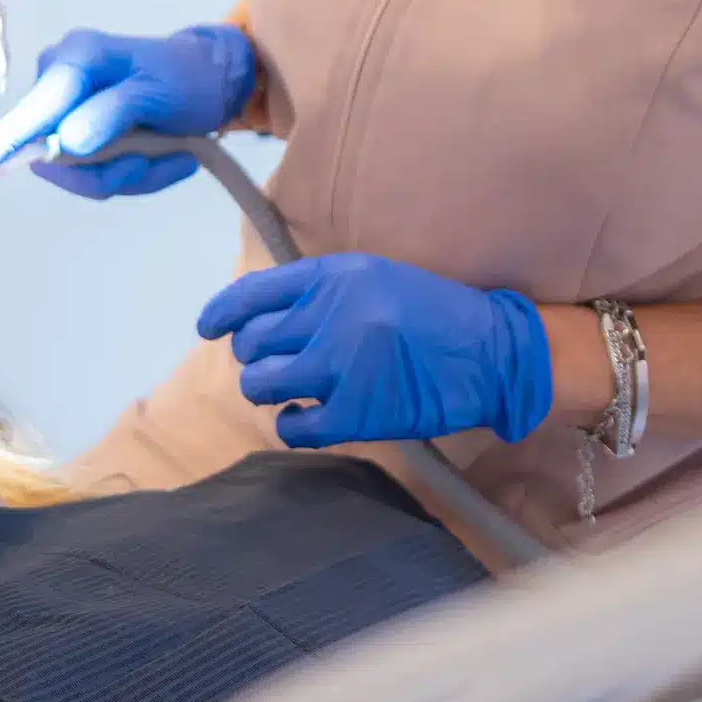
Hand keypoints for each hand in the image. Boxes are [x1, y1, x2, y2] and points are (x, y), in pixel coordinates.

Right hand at [0, 25, 256, 195]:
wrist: (212, 80)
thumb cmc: (188, 78)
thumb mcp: (157, 93)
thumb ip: (110, 115)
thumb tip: (65, 144)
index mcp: (76, 58)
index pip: (34, 109)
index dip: (3, 142)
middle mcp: (60, 79)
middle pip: (57, 152)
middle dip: (110, 170)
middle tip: (165, 159)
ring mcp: (67, 107)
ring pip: (78, 169)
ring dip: (129, 173)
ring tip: (173, 153)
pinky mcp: (78, 130)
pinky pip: (93, 170)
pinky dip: (131, 171)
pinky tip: (164, 154)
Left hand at [197, 253, 552, 448]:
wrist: (492, 351)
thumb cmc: (431, 312)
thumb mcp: (372, 277)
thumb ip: (318, 291)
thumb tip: (257, 315)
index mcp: (334, 276)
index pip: (252, 294)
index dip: (222, 314)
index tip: (209, 328)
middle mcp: (332, 316)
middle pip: (251, 343)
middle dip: (255, 356)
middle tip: (277, 363)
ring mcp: (343, 366)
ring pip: (261, 383)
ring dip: (268, 389)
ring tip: (291, 390)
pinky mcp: (358, 413)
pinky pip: (294, 426)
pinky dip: (292, 424)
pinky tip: (307, 417)